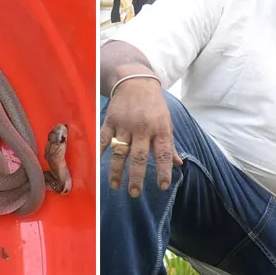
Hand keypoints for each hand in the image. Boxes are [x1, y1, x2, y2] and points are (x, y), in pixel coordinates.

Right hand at [99, 76, 181, 195]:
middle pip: (139, 157)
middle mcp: (143, 128)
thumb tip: (178, 164)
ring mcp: (125, 124)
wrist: (136, 81)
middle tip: (134, 193)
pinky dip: (100, 152)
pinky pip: (104, 139)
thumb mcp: (166, 123)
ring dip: (117, 171)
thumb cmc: (154, 106)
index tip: (163, 186)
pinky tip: (97, 167)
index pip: (163, 153)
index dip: (164, 170)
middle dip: (136, 177)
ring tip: (115, 186)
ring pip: (120, 151)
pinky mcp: (111, 120)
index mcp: (160, 129)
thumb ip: (169, 145)